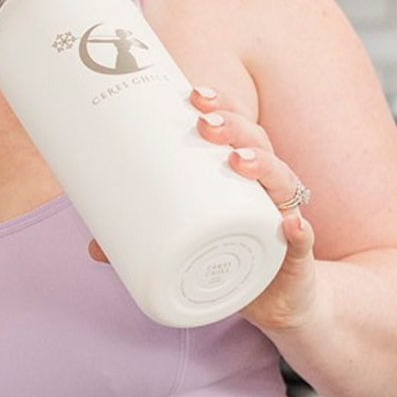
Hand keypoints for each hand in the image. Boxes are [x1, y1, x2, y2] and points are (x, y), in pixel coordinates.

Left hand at [86, 85, 316, 330]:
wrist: (281, 302)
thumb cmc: (232, 258)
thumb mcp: (187, 246)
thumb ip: (144, 244)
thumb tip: (93, 248)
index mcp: (244, 175)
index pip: (237, 128)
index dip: (221, 105)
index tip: (191, 94)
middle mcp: (269, 189)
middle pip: (258, 143)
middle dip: (234, 126)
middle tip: (204, 124)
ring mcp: (286, 218)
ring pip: (282, 182)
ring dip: (263, 166)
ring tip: (237, 161)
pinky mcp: (297, 257)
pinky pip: (302, 242)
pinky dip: (299, 232)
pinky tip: (292, 224)